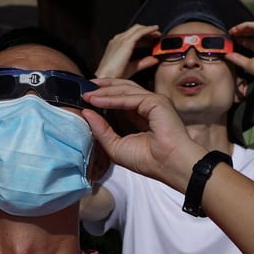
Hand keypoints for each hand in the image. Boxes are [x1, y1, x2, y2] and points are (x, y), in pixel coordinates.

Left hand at [81, 79, 205, 190]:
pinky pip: (130, 97)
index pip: (121, 99)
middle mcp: (149, 106)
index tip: (86, 96)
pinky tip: (96, 100)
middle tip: (85, 88)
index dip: (104, 96)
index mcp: (142, 115)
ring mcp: (154, 102)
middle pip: (123, 89)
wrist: (168, 165)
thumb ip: (101, 129)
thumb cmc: (148, 160)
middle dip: (103, 88)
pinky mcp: (156, 101)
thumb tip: (86, 112)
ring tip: (87, 94)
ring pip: (125, 90)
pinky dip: (111, 98)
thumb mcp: (115, 146)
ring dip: (104, 91)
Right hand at [95, 24, 160, 78]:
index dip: (143, 36)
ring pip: (137, 29)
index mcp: (117, 45)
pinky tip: (155, 30)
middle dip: (147, 31)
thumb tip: (154, 59)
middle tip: (157, 35)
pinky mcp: (125, 42)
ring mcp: (121, 40)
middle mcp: (118, 40)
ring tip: (157, 33)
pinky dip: (148, 30)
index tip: (152, 40)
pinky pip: (139, 32)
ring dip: (148, 30)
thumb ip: (143, 62)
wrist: (106, 78)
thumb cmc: (114, 75)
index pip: (132, 36)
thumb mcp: (132, 67)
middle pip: (135, 30)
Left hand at [224, 21, 253, 81]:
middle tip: (230, 34)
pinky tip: (237, 28)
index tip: (231, 41)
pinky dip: (245, 25)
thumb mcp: (247, 64)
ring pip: (253, 28)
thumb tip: (227, 55)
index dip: (241, 40)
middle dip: (240, 33)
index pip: (251, 42)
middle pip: (252, 34)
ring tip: (232, 30)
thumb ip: (237, 59)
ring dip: (242, 28)